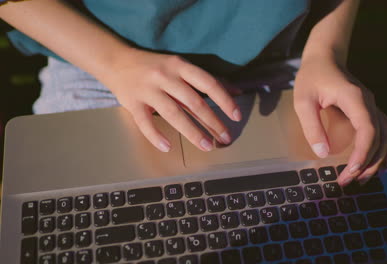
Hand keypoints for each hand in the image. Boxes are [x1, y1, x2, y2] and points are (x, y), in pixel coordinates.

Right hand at [100, 48, 241, 151]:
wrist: (116, 61)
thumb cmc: (155, 66)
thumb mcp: (181, 66)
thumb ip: (206, 81)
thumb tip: (236, 91)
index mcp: (180, 65)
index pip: (207, 83)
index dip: (224, 100)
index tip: (236, 116)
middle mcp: (165, 76)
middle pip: (193, 102)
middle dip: (212, 122)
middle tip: (225, 138)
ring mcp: (148, 90)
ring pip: (173, 114)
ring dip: (192, 132)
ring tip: (207, 145)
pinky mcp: (132, 103)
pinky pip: (145, 123)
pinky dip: (156, 136)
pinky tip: (168, 146)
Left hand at [293, 57, 386, 185]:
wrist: (325, 57)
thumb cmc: (312, 76)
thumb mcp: (303, 100)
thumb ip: (312, 126)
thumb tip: (323, 154)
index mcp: (354, 98)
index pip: (368, 129)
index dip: (363, 152)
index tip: (351, 170)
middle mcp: (369, 102)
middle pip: (380, 138)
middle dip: (367, 163)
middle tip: (348, 181)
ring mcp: (373, 106)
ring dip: (380, 159)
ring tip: (362, 178)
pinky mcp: (371, 110)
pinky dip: (386, 149)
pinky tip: (376, 164)